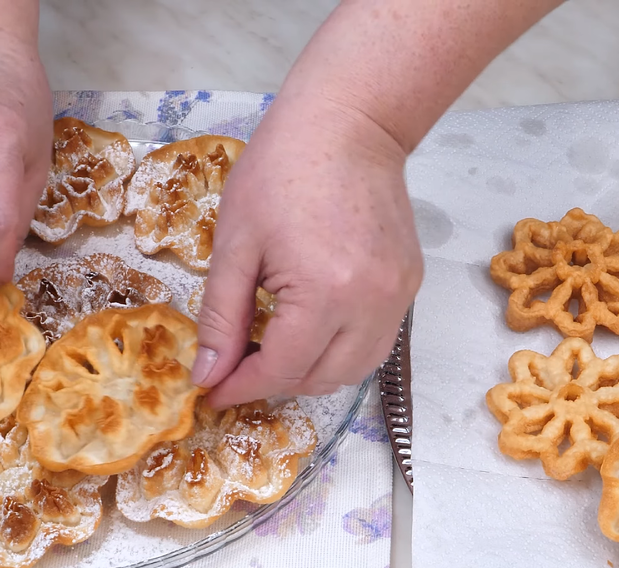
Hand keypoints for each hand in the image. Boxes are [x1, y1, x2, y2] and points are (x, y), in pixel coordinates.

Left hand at [193, 97, 422, 406]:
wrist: (348, 125)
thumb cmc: (280, 172)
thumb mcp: (236, 246)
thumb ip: (221, 318)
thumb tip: (208, 376)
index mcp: (325, 293)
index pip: (282, 370)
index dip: (241, 387)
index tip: (212, 392)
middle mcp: (372, 305)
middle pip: (321, 380)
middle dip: (274, 383)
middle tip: (237, 367)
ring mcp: (398, 297)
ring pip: (353, 370)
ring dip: (311, 373)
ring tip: (274, 350)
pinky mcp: (410, 285)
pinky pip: (375, 342)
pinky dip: (340, 350)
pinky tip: (310, 329)